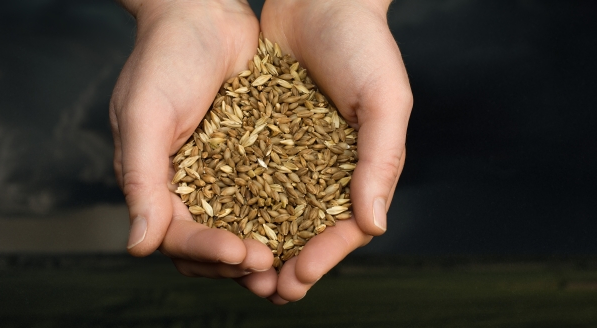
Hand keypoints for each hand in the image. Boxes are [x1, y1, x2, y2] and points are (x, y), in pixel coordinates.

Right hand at [110, 0, 277, 298]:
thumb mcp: (145, 117)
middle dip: (241, 265)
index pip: (179, 237)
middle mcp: (188, 186)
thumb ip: (142, 182)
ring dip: (268, 251)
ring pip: (244, 228)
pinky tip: (312, 224)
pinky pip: (269, 195)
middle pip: (212, 245)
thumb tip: (138, 249)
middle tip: (277, 276)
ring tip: (296, 268)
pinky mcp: (252, 156)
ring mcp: (221, 173)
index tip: (246, 255)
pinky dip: (285, 215)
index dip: (211, 253)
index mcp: (155, 184)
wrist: (203, 12)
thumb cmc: (164, 58)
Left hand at [260, 0, 412, 302]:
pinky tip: (212, 222)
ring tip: (235, 269)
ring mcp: (291, 155)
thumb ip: (380, 161)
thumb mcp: (384, 100)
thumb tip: (374, 226)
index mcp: (361, 169)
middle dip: (285, 263)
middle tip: (263, 291)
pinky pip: (244, 176)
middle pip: (305, 230)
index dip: (322, 258)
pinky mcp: (259, 136)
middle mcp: (326, 169)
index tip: (295, 280)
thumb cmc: (363, 44)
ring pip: (271, 212)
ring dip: (256, 243)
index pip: (343, 228)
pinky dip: (232, 202)